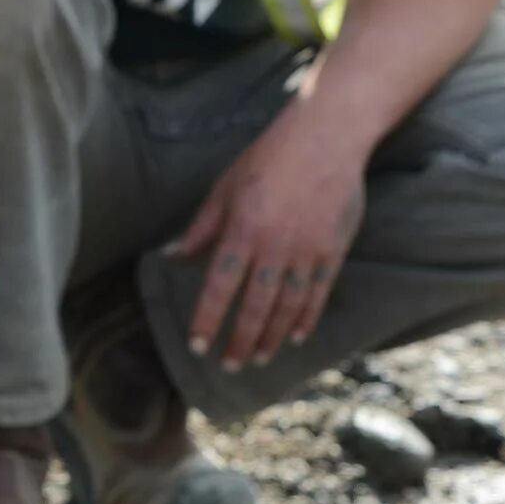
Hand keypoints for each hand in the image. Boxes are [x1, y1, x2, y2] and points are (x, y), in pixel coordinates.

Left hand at [173, 104, 368, 371]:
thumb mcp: (225, 189)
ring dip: (271, 337)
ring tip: (258, 358)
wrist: (328, 136)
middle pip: (255, 306)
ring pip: (288, 306)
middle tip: (230, 366)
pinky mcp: (334, 249)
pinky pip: (318, 293)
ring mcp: (308, 250)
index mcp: (243, 230)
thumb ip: (201, 229)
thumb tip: (171, 257)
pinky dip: (306, 318)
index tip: (198, 346)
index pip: (220, 287)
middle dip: (240, 340)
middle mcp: (276, 246)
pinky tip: (295, 337)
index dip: (208, 320)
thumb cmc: (268, 158)